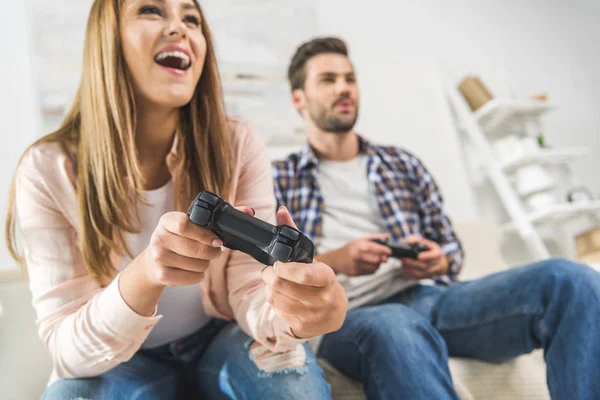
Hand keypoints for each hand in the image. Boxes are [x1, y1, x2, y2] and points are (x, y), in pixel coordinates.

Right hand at [142, 207, 254, 286]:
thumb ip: (221, 216)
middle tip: (215, 251)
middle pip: (194, 248)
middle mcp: (159, 237)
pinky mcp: (161, 274)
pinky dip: (198, 276)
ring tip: (201, 259)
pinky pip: (191, 278)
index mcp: (167, 220)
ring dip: (205, 264)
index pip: (184, 225)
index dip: (204, 234)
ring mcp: (158, 257)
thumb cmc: (183, 238)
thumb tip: (249, 211)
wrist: (155, 259)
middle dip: (211, 252)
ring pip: (196, 265)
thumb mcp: (195, 224)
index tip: (218, 240)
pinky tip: (194, 269)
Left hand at [261, 206, 347, 338]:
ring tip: (275, 283)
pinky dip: (274, 302)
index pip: (302, 274)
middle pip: (280, 285)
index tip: (278, 264)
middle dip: (269, 275)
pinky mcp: (302, 327)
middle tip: (270, 271)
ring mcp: (312, 315)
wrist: (333, 312)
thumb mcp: (312, 258)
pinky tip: (282, 297)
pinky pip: (277, 311)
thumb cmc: (319, 279)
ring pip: (275, 298)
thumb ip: (294, 233)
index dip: (283, 268)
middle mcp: (322, 298)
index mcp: (327, 278)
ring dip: (269, 288)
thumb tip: (280, 210)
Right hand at [319, 234, 392, 275]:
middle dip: (383, 258)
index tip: (390, 251)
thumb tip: (389, 236)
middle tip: (384, 257)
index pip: (376, 248)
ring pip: (375, 267)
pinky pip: (371, 272)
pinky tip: (369, 265)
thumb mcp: (360, 240)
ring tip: (376, 260)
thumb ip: (375, 237)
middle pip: (377, 259)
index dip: (385, 250)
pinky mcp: (356, 273)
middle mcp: (357, 255)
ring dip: (378, 264)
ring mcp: (356, 265)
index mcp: (359, 245)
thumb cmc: (350, 248)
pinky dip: (373, 269)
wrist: (336, 259)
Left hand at [400, 235, 448, 279]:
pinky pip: (418, 277)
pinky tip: (405, 268)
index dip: (427, 256)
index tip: (419, 256)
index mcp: (437, 254)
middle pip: (425, 266)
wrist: (440, 263)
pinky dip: (410, 273)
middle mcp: (436, 264)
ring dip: (410, 269)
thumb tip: (408, 241)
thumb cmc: (431, 251)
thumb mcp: (428, 243)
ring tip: (402, 263)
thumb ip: (418, 240)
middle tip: (403, 259)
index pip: (433, 256)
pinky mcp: (427, 277)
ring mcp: (432, 272)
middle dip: (412, 263)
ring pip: (421, 273)